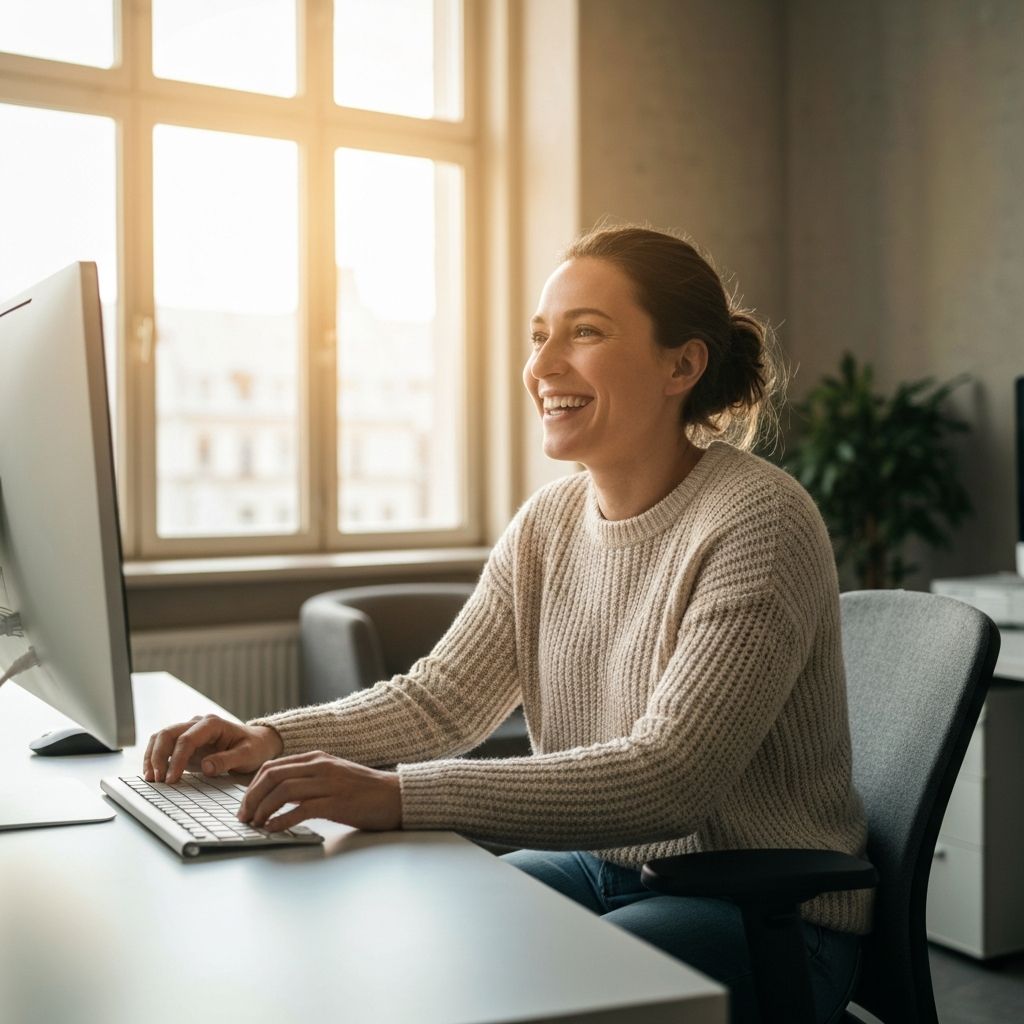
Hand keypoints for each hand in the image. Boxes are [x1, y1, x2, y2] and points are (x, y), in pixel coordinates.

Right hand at [144, 714, 283, 783]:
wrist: (258, 743)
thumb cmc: (254, 747)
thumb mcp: (247, 755)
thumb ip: (227, 760)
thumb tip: (206, 766)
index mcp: (213, 724)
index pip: (187, 739)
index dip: (176, 759)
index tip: (171, 779)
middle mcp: (198, 724)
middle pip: (167, 734)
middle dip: (157, 757)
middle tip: (157, 780)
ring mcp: (190, 732)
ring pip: (161, 738)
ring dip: (152, 757)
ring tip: (151, 779)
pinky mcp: (185, 744)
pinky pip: (164, 747)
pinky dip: (155, 759)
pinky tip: (154, 775)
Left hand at [237, 751, 401, 832]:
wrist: (395, 796)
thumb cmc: (364, 791)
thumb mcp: (333, 777)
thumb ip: (308, 781)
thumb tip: (279, 797)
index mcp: (317, 758)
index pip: (273, 767)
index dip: (252, 786)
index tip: (245, 805)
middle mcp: (320, 766)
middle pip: (273, 776)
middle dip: (251, 798)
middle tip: (243, 817)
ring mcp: (328, 783)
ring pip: (283, 791)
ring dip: (262, 809)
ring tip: (255, 824)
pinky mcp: (336, 802)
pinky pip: (301, 809)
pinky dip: (281, 820)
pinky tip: (273, 829)